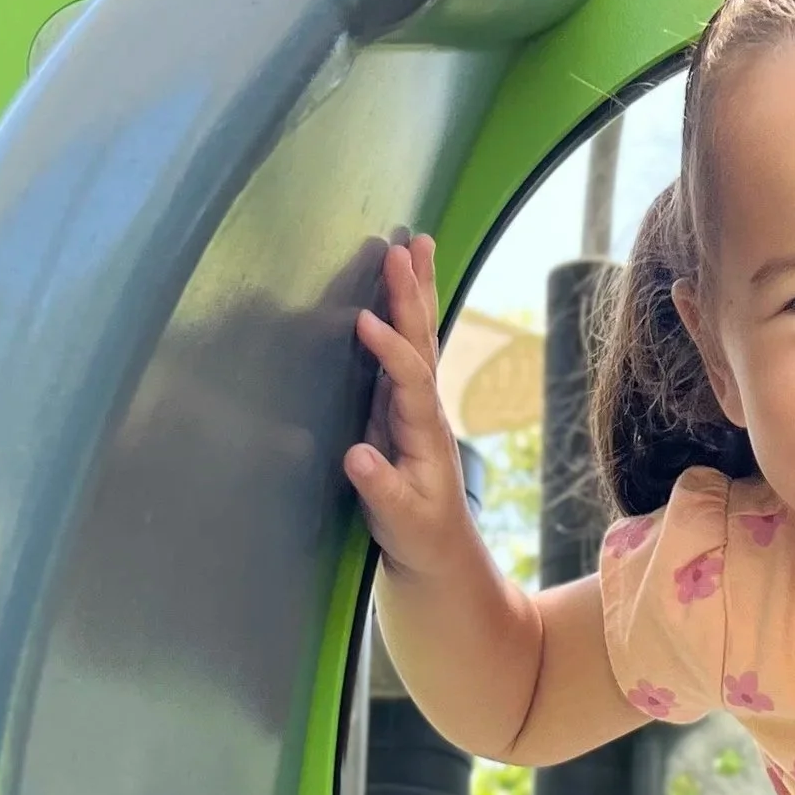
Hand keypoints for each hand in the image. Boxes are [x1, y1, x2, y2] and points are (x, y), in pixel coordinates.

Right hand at [346, 234, 470, 576]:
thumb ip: (380, 489)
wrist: (438, 552)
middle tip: (404, 247)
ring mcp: (413, 404)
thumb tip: (357, 456)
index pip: (410, 379)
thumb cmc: (419, 537)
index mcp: (424, 432)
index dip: (389, 349)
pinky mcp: (399, 407)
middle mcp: (423, 409)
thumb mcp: (400, 521)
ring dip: (415, 291)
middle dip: (411, 294)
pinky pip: (404, 350)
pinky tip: (398, 285)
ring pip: (418, 337)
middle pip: (422, 341)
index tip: (365, 320)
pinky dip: (402, 313)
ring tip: (416, 243)